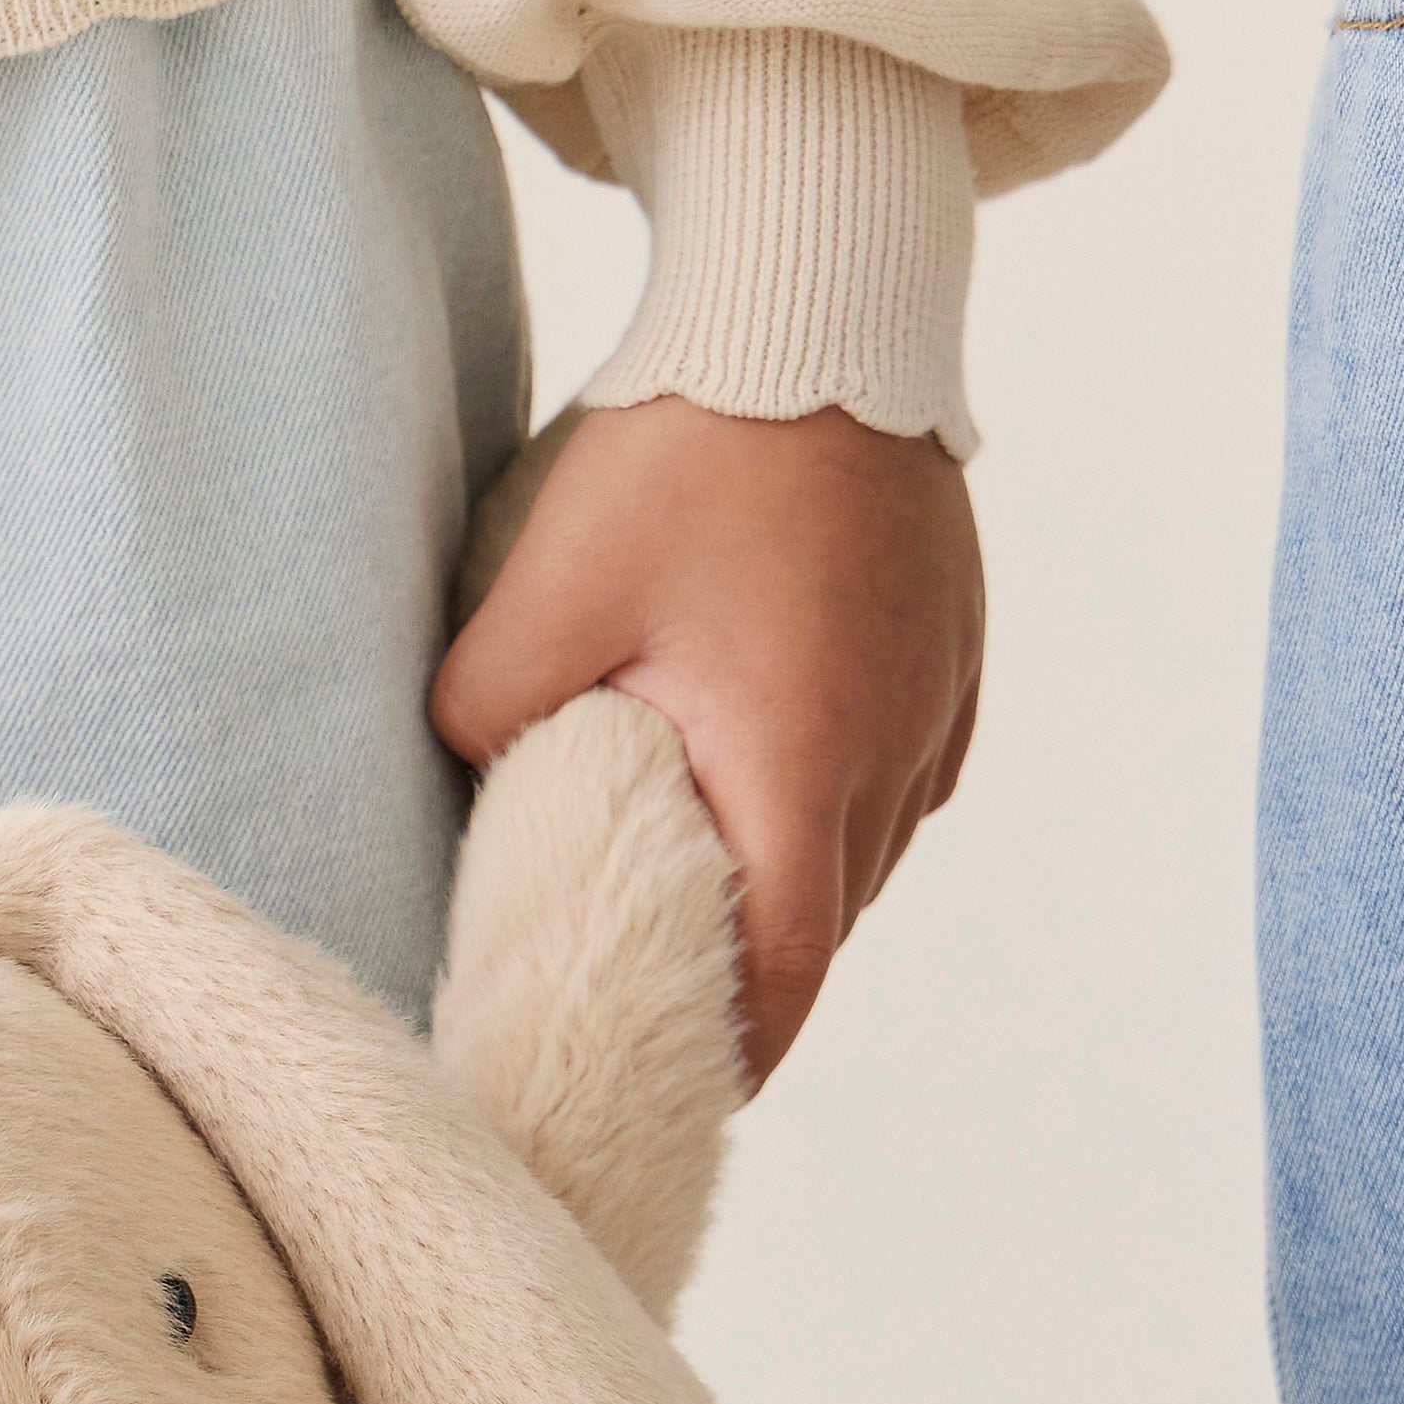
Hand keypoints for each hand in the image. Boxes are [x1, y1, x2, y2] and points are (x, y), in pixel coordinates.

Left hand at [431, 401, 983, 1081]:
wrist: (822, 306)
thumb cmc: (692, 441)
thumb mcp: (549, 584)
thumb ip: (483, 710)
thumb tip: (454, 778)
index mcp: (795, 765)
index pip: (781, 978)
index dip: (729, 1058)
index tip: (672, 1096)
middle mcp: (888, 761)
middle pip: (822, 931)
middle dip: (747, 979)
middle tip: (657, 1009)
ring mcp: (932, 712)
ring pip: (861, 863)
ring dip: (789, 888)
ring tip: (703, 898)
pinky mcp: (949, 664)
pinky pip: (893, 784)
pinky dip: (831, 811)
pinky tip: (765, 783)